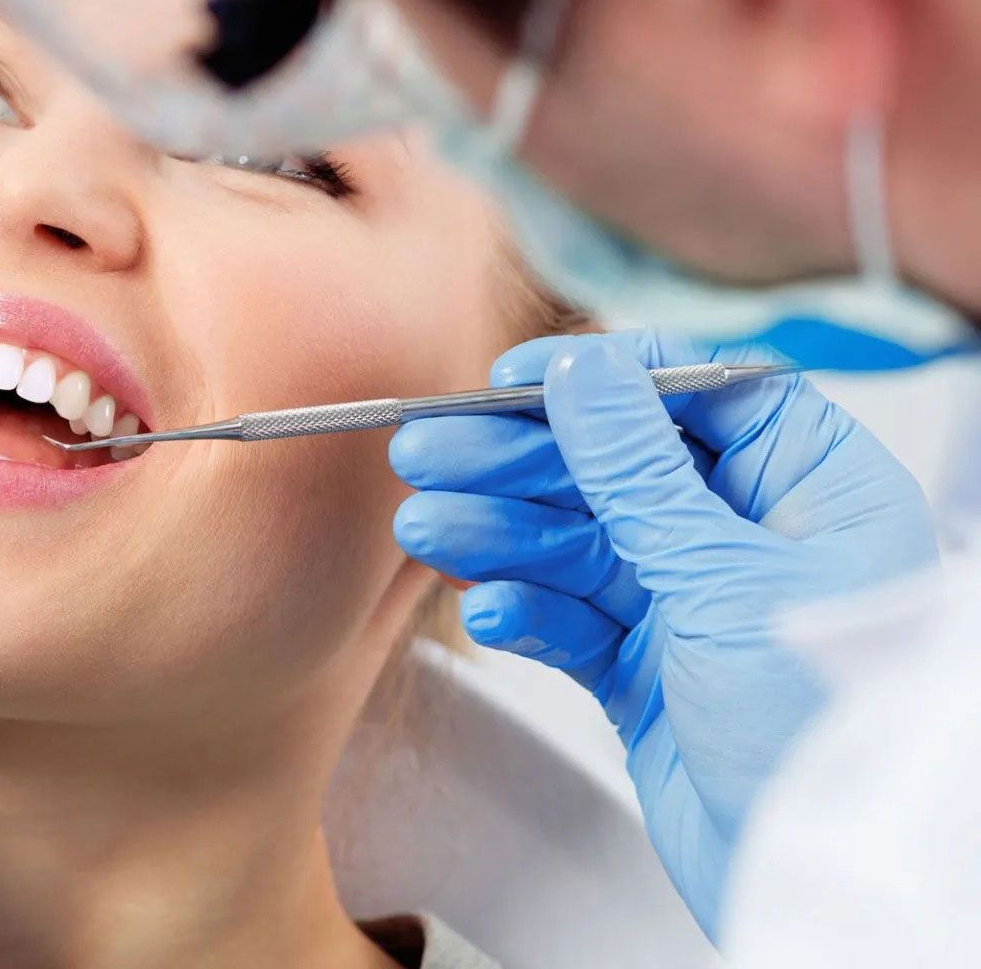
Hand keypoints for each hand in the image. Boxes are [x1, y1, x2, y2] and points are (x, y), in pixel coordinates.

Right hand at [387, 329, 937, 937]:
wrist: (809, 876)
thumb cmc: (820, 729)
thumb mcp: (723, 574)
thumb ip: (638, 468)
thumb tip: (584, 371)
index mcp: (813, 491)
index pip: (699, 395)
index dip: (604, 379)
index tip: (515, 378)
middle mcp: (752, 538)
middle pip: (616, 469)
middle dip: (517, 464)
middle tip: (427, 453)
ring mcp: (694, 606)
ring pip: (577, 545)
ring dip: (499, 536)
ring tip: (428, 530)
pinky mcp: (646, 671)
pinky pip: (570, 619)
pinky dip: (527, 612)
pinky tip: (491, 610)